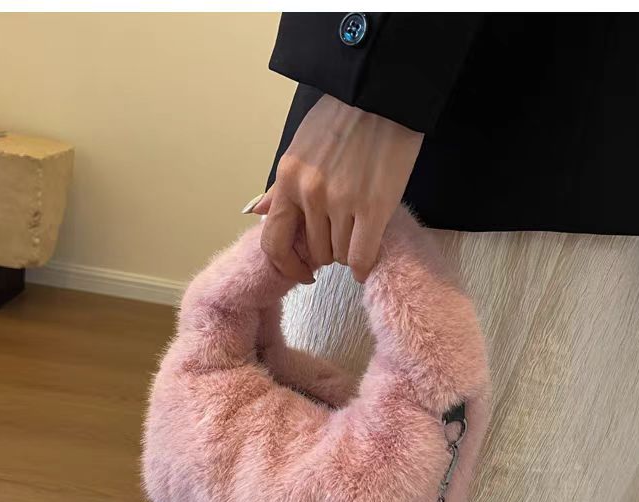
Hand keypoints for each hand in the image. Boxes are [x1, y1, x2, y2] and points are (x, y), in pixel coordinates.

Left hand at [252, 95, 422, 282]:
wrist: (381, 93)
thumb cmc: (342, 117)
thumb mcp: (299, 148)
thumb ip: (280, 187)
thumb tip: (257, 212)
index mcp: (287, 179)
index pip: (273, 241)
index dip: (286, 265)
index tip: (300, 271)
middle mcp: (309, 194)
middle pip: (314, 251)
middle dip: (326, 252)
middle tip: (339, 240)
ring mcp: (341, 202)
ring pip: (339, 254)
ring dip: (347, 252)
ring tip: (357, 235)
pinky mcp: (373, 207)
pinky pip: (361, 255)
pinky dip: (362, 265)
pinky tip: (364, 264)